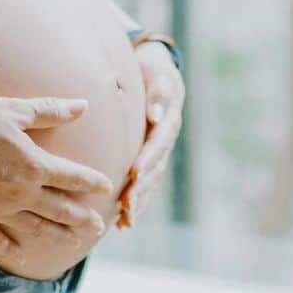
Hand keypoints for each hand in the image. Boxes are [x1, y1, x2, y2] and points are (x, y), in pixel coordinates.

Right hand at [0, 94, 113, 265]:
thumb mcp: (12, 109)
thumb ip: (49, 110)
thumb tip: (83, 105)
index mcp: (34, 165)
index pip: (72, 176)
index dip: (91, 181)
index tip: (106, 187)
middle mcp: (21, 193)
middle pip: (60, 208)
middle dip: (82, 217)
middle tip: (98, 227)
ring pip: (36, 227)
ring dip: (57, 234)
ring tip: (74, 242)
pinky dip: (9, 249)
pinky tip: (19, 257)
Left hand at [116, 42, 185, 228]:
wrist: (158, 71)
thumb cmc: (154, 70)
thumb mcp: (159, 74)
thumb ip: (159, 92)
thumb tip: (155, 115)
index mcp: (168, 121)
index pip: (158, 143)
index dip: (148, 159)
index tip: (136, 174)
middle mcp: (165, 140)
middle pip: (154, 169)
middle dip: (141, 189)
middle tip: (126, 207)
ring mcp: (160, 151)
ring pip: (150, 181)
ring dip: (139, 201)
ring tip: (125, 221)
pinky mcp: (151, 159)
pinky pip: (146, 184)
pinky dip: (138, 202)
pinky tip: (124, 223)